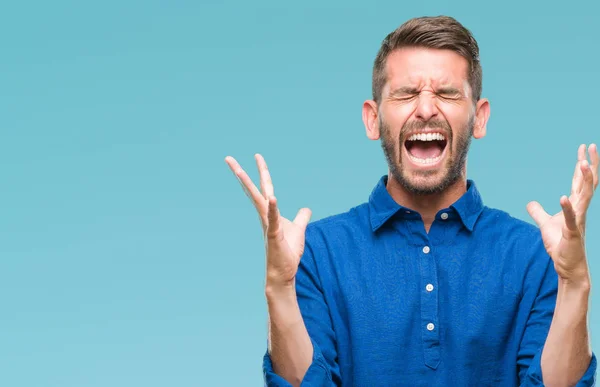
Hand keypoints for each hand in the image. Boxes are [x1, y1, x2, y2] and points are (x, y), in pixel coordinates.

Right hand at [225, 154, 311, 288]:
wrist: (283, 273)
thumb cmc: (287, 253)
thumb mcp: (299, 230)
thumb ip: (302, 218)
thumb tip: (307, 208)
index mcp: (270, 213)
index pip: (265, 188)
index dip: (262, 172)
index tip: (257, 156)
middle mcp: (265, 217)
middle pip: (254, 190)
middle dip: (242, 174)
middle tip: (229, 158)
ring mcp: (268, 225)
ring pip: (258, 201)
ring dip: (248, 185)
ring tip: (239, 170)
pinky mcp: (274, 235)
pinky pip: (273, 219)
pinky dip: (273, 208)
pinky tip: (272, 197)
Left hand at [527, 144, 598, 285]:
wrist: (567, 266)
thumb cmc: (561, 245)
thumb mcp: (545, 224)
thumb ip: (538, 212)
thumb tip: (530, 203)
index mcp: (575, 206)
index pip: (580, 181)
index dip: (581, 165)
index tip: (584, 148)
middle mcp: (580, 210)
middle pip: (587, 183)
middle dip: (590, 165)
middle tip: (590, 147)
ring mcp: (578, 221)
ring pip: (584, 196)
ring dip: (584, 180)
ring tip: (583, 164)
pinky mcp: (573, 233)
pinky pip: (570, 218)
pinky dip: (567, 208)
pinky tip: (563, 197)